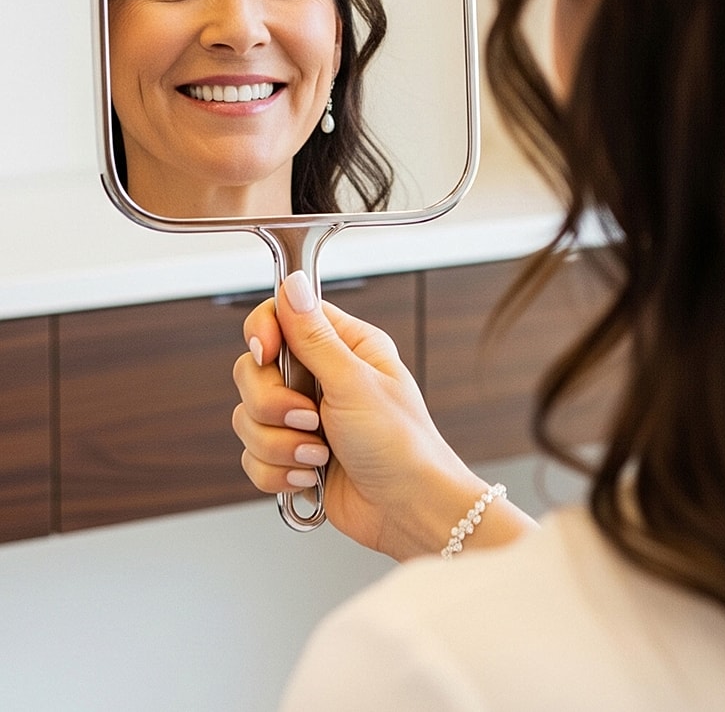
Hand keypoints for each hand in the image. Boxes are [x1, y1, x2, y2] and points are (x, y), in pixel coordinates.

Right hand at [232, 270, 535, 559]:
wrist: (408, 509)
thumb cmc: (401, 444)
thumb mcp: (354, 382)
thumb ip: (314, 337)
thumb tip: (293, 284)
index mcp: (345, 346)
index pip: (281, 317)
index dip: (263, 334)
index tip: (265, 354)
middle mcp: (321, 378)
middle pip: (252, 372)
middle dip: (272, 404)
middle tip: (310, 418)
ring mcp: (304, 419)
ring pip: (247, 419)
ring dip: (280, 444)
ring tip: (319, 454)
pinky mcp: (292, 456)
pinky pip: (253, 457)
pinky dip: (278, 472)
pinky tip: (310, 477)